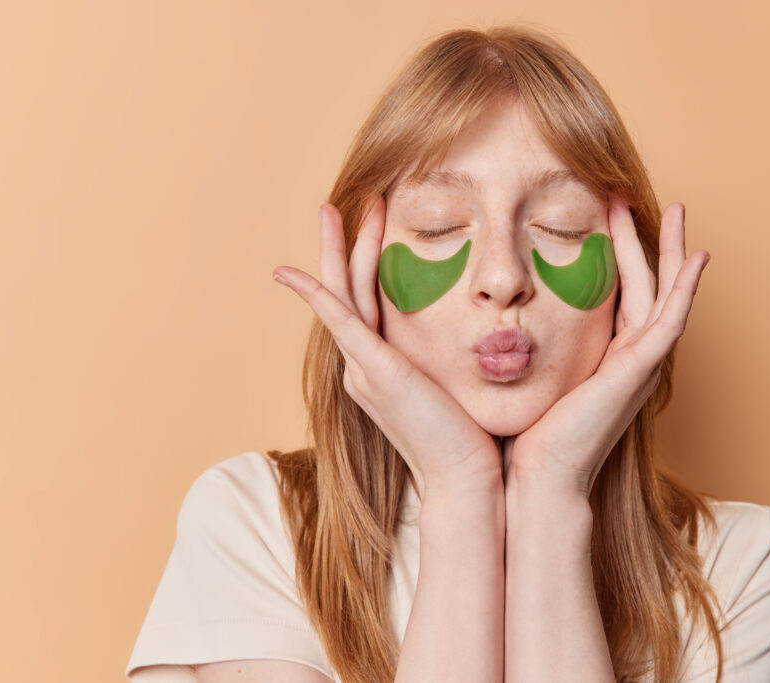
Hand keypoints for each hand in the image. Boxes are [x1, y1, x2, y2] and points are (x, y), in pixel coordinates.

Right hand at [272, 195, 501, 499]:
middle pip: (347, 292)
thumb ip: (453, 359)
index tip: (376, 226)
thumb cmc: (474, 437)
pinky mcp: (376, 372)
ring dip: (338, 251)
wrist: (467, 479)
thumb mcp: (458, 386)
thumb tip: (477, 336)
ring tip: (332, 209)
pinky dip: (315, 295)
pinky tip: (292, 272)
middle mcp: (364, 366)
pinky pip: (340, 322)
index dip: (365, 262)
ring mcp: (365, 369)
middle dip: (342, 246)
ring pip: (343, 296)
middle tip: (340, 205)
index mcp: (382, 368)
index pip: (367, 304)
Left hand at [503, 197, 709, 496]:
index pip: (622, 293)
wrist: (539, 475)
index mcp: (609, 356)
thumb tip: (496, 315)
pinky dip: (687, 289)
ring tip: (679, 212)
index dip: (619, 253)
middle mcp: (632, 358)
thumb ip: (530, 343)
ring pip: (664, 296)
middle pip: (648, 286)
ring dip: (673, 253)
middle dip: (646, 241)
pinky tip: (699, 258)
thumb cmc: (528, 432)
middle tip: (637, 198)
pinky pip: (671, 321)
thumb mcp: (533, 374)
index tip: (605, 213)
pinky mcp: (640, 371)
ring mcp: (641, 365)